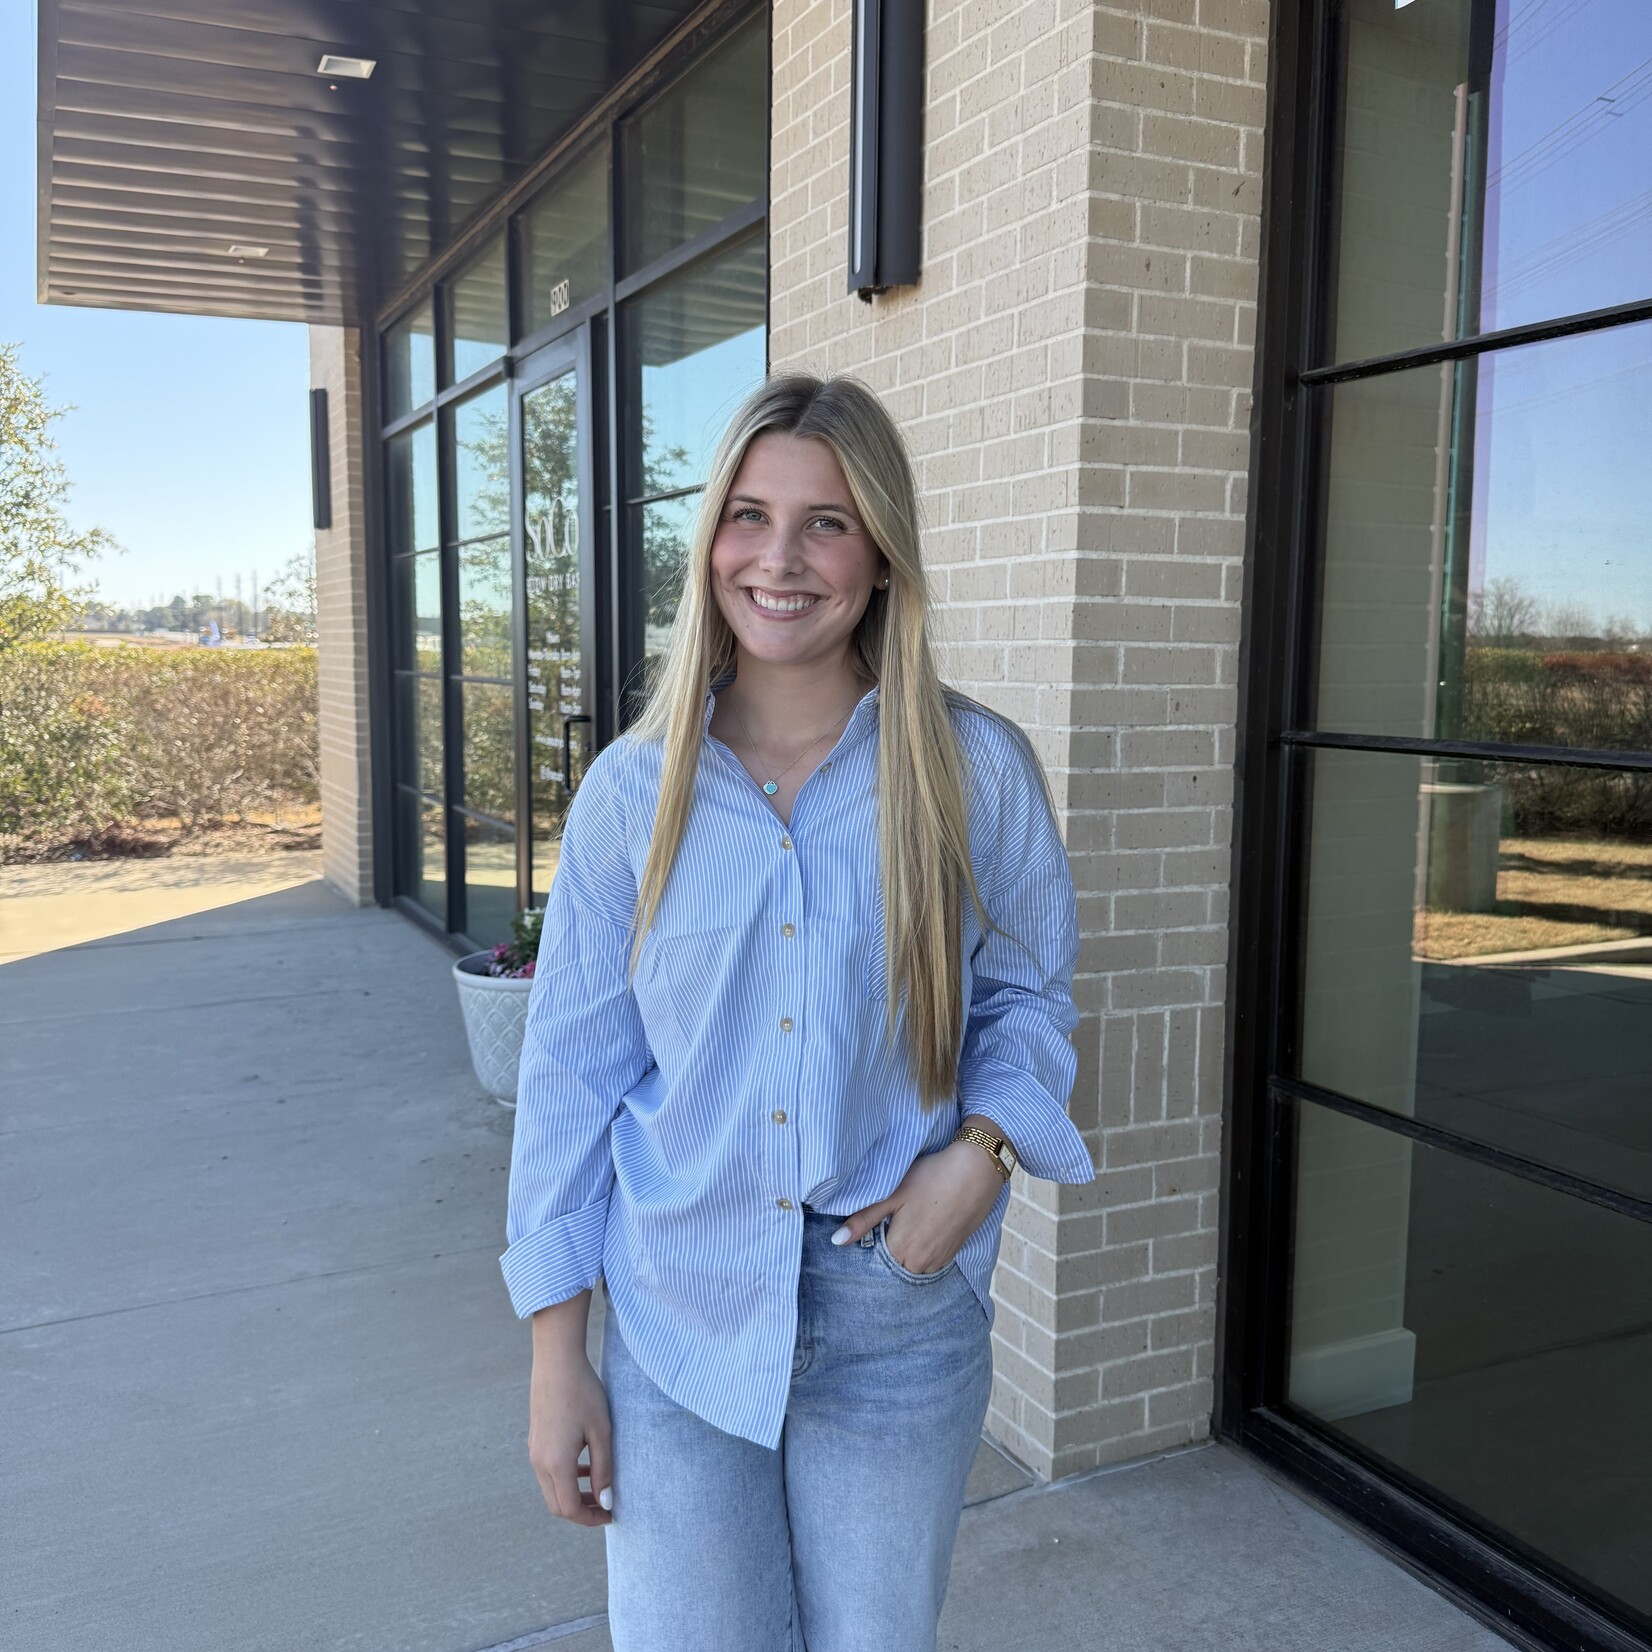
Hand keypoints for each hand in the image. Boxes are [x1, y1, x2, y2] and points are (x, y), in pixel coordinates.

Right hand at [528, 1295, 612, 1526]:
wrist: (557, 1361)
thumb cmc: (583, 1393)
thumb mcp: (601, 1431)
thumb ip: (604, 1470)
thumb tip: (606, 1501)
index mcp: (556, 1463)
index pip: (570, 1508)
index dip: (591, 1518)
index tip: (612, 1515)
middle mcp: (540, 1462)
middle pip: (557, 1504)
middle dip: (581, 1512)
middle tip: (606, 1507)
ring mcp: (534, 1451)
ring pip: (552, 1489)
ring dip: (574, 1495)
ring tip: (599, 1489)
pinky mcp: (535, 1440)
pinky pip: (548, 1471)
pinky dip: (566, 1478)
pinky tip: (586, 1466)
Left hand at [832, 1134, 1006, 1273]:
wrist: (976, 1171)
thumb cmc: (931, 1178)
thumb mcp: (893, 1195)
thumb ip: (864, 1220)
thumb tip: (836, 1241)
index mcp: (899, 1249)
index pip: (875, 1259)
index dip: (872, 1242)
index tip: (875, 1225)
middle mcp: (919, 1262)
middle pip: (894, 1264)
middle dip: (888, 1248)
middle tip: (893, 1221)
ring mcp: (939, 1259)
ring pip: (913, 1264)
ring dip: (907, 1252)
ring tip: (909, 1223)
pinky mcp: (954, 1252)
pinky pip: (931, 1261)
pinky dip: (924, 1250)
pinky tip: (925, 1227)